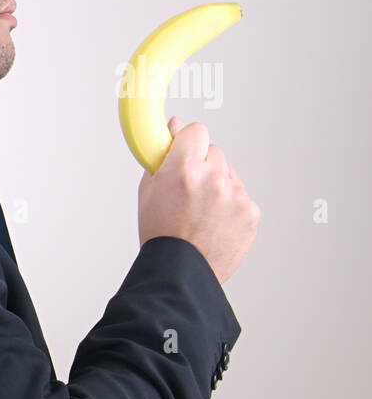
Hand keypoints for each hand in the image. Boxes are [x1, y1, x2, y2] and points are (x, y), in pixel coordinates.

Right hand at [137, 115, 260, 284]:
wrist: (180, 273)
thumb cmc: (160, 234)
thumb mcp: (148, 191)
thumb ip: (162, 155)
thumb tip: (175, 126)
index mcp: (183, 169)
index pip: (197, 131)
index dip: (187, 142)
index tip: (183, 151)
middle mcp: (213, 178)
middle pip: (215, 153)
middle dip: (202, 166)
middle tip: (188, 191)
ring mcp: (236, 196)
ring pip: (229, 175)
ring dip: (218, 186)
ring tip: (200, 213)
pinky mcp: (251, 212)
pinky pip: (241, 197)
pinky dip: (230, 207)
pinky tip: (213, 223)